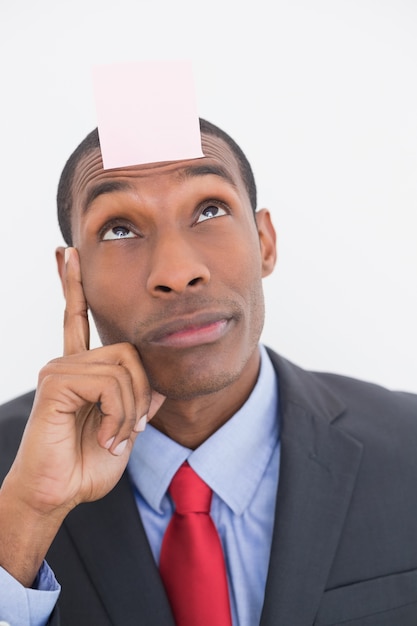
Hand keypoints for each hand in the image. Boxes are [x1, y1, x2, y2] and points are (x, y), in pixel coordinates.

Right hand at [0, 247, 163, 584]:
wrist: (59, 493)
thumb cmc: (87, 464)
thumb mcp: (126, 429)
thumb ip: (141, 401)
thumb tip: (160, 386)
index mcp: (82, 369)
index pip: (77, 317)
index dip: (72, 285)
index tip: (65, 254)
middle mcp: (68, 361)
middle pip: (129, 352)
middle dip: (142, 394)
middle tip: (132, 428)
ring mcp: (60, 369)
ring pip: (123, 369)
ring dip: (131, 411)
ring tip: (116, 437)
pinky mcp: (56, 381)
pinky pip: (108, 383)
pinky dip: (118, 414)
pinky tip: (106, 436)